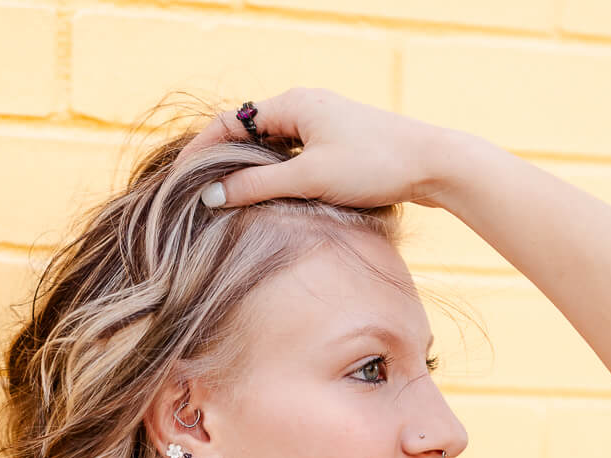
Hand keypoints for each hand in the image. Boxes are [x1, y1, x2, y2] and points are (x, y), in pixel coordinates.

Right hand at [172, 87, 457, 211]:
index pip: (230, 122)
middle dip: (221, 162)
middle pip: (247, 132)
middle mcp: (303, 105)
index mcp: (292, 104)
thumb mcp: (308, 179)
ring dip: (249, 170)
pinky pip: (292, 155)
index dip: (201, 151)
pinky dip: (274, 173)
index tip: (180, 180)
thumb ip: (258, 186)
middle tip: (199, 195)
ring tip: (229, 202)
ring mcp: (321, 122)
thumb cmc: (372, 166)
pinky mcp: (336, 141)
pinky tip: (271, 199)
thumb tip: (213, 196)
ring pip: (271, 146)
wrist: (430, 163)